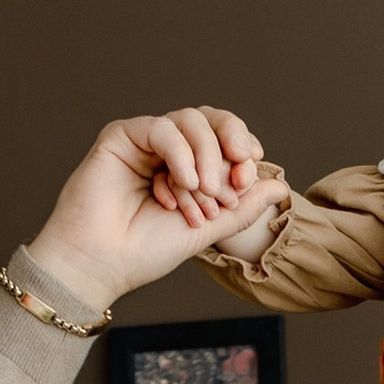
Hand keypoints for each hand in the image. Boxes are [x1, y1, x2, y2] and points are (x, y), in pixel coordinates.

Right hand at [24, 107, 270, 313]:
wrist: (102, 263)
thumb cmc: (146, 251)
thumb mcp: (207, 229)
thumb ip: (242, 208)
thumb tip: (280, 186)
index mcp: (189, 169)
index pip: (224, 140)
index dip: (242, 150)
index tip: (248, 179)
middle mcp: (169, 152)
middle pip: (210, 121)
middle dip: (230, 142)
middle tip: (238, 174)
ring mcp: (145, 142)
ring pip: (189, 121)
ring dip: (205, 156)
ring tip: (202, 192)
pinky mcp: (121, 137)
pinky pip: (162, 128)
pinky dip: (179, 152)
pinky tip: (183, 182)